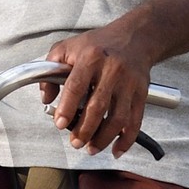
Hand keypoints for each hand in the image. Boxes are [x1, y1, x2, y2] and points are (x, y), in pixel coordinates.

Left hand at [39, 21, 153, 156]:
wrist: (135, 38)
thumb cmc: (98, 45)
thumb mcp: (68, 47)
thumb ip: (50, 69)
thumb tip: (46, 97)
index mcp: (91, 58)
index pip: (76, 86)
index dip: (67, 108)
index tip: (60, 124)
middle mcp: (112, 70)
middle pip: (98, 106)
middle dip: (84, 130)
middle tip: (75, 142)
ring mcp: (129, 83)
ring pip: (118, 118)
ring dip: (103, 138)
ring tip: (91, 148)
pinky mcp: (141, 94)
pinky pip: (136, 121)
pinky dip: (127, 139)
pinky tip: (116, 150)